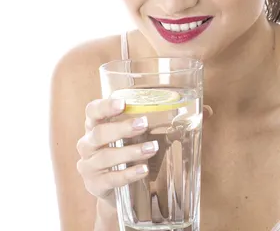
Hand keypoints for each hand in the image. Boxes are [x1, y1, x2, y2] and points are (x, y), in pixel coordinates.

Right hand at [76, 100, 213, 208]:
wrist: (119, 193)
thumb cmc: (130, 155)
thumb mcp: (146, 137)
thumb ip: (170, 123)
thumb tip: (207, 111)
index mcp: (95, 125)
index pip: (92, 111)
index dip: (104, 106)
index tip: (123, 103)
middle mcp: (87, 143)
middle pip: (98, 133)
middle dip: (122, 128)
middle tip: (144, 124)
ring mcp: (88, 165)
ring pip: (105, 156)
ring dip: (130, 151)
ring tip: (152, 148)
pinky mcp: (95, 185)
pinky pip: (110, 179)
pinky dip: (128, 174)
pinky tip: (144, 170)